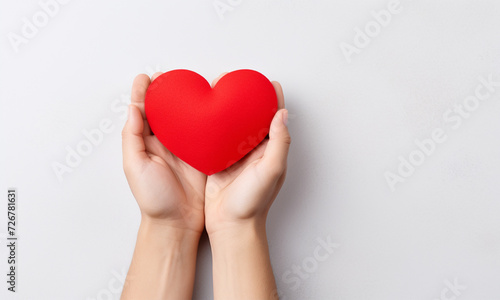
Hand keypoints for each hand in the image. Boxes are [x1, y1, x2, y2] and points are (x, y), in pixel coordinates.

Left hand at [121, 73, 206, 299]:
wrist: (177, 223)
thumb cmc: (154, 199)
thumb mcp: (135, 167)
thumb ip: (132, 138)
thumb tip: (133, 109)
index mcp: (146, 144)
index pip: (143, 111)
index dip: (143, 92)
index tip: (147, 77)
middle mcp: (165, 143)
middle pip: (165, 111)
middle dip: (169, 92)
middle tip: (174, 76)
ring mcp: (184, 149)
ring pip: (186, 120)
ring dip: (189, 103)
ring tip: (195, 86)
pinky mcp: (202, 156)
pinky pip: (204, 134)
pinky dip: (207, 121)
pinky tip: (212, 110)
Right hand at [205, 75, 290, 234]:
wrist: (231, 225)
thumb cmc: (253, 202)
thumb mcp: (271, 171)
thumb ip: (279, 142)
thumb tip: (282, 113)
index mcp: (270, 150)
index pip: (274, 117)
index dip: (272, 98)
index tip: (266, 81)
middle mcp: (254, 150)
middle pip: (252, 117)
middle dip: (247, 98)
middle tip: (237, 81)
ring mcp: (236, 155)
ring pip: (233, 125)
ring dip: (228, 108)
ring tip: (218, 90)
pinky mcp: (218, 160)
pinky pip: (216, 138)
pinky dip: (212, 125)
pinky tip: (204, 114)